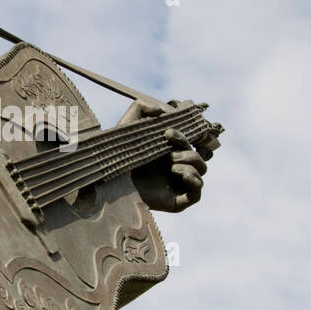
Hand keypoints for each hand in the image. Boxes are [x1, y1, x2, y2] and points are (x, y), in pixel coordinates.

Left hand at [118, 98, 218, 212]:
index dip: (184, 136)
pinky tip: (182, 174)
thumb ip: (141, 108)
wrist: (109, 184)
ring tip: (171, 166)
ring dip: (191, 163)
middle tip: (168, 153)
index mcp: (170, 151)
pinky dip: (195, 181)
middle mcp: (176, 167)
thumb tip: (162, 109)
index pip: (191, 141)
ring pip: (201, 170)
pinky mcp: (177, 201)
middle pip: (199, 155)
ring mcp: (178, 185)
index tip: (167, 133)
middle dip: (187, 150)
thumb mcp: (127, 127)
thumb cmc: (117, 156)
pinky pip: (197, 193)